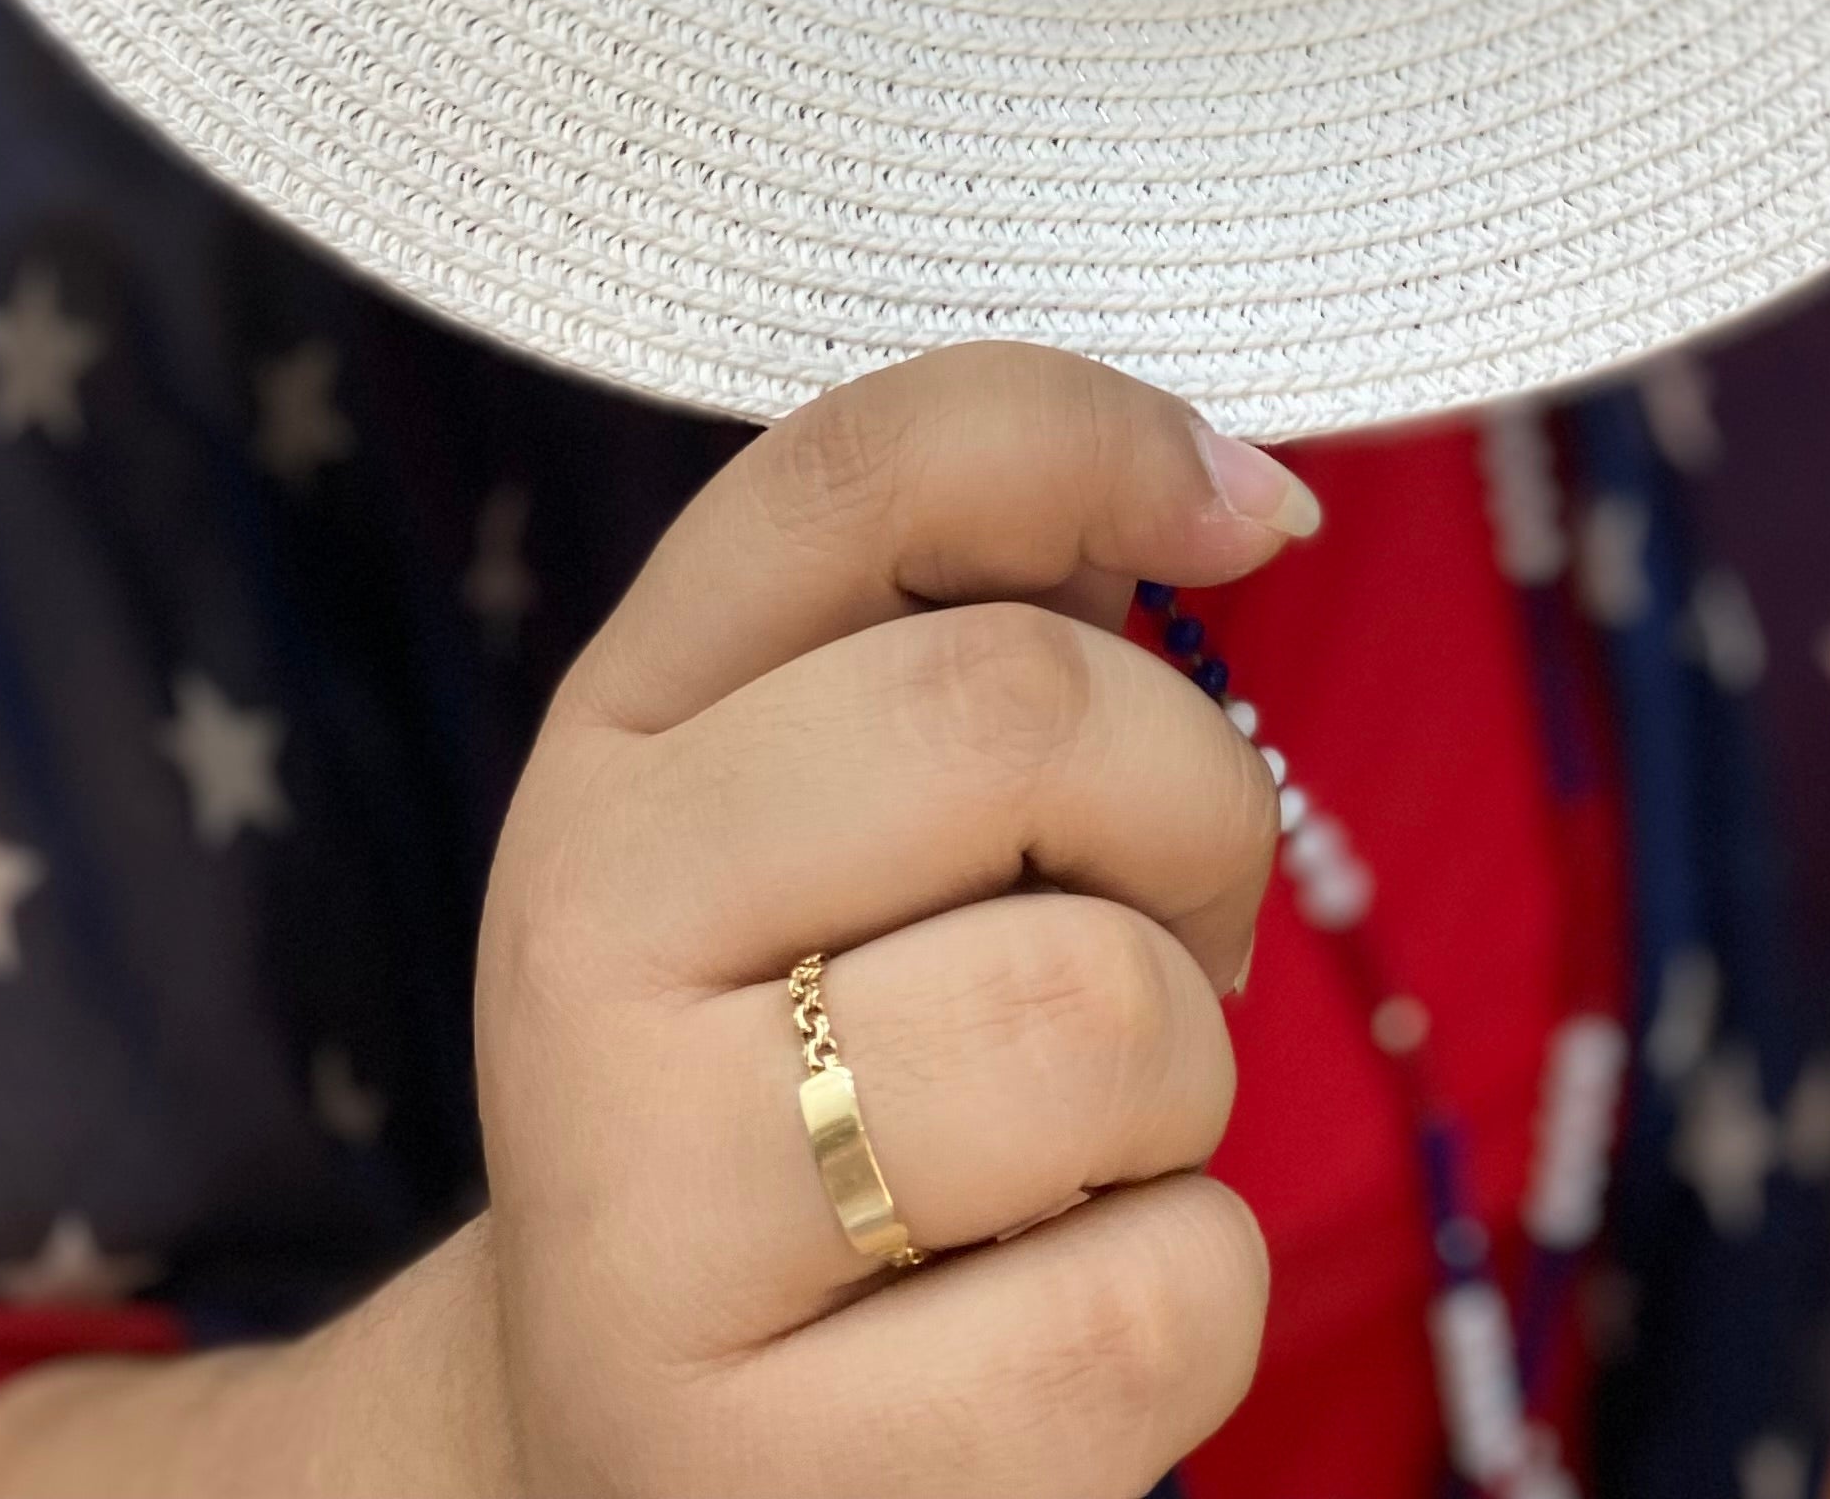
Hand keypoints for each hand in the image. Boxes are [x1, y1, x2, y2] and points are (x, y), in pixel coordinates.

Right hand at [0, 341, 1312, 1498]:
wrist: (626, 1473)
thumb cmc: (817, 1080)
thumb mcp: (840, 824)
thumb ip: (990, 621)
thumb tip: (1232, 492)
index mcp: (612, 743)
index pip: (863, 470)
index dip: (1099, 435)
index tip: (1251, 518)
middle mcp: (578, 946)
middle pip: (1015, 711)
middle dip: (1194, 807)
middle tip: (1180, 917)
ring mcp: (649, 1226)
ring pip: (1105, 1014)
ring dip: (1184, 1084)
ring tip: (1071, 1148)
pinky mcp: (784, 1484)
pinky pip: (1159, 1300)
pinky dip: (1181, 1301)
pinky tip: (1037, 1326)